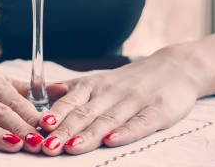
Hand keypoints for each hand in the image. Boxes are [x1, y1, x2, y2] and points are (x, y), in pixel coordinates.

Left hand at [38, 45, 201, 154]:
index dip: (55, 114)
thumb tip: (43, 92)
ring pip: (108, 120)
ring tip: (72, 147)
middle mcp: (111, 92)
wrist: (175, 67)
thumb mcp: (100, 80)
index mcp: (95, 86)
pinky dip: (126, 132)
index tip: (39, 126)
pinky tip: (113, 140)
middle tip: (48, 146)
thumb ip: (73, 89)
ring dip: (89, 134)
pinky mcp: (158, 111)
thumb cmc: (131, 80)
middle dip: (65, 130)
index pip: (71, 101)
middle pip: (85, 113)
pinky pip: (140, 123)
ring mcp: (134, 101)